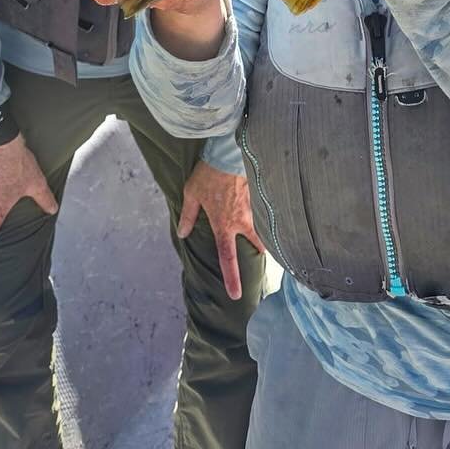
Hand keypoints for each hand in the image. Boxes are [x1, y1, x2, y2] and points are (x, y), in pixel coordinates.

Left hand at [179, 160, 265, 300]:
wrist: (229, 153)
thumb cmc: (208, 175)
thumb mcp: (191, 195)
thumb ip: (188, 216)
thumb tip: (182, 233)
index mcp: (223, 225)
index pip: (228, 258)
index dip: (232, 279)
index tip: (237, 295)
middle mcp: (242, 221)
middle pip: (256, 244)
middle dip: (260, 252)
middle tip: (261, 255)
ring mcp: (253, 208)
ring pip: (262, 227)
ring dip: (264, 231)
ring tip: (266, 232)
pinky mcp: (260, 195)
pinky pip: (263, 210)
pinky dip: (264, 212)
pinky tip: (262, 206)